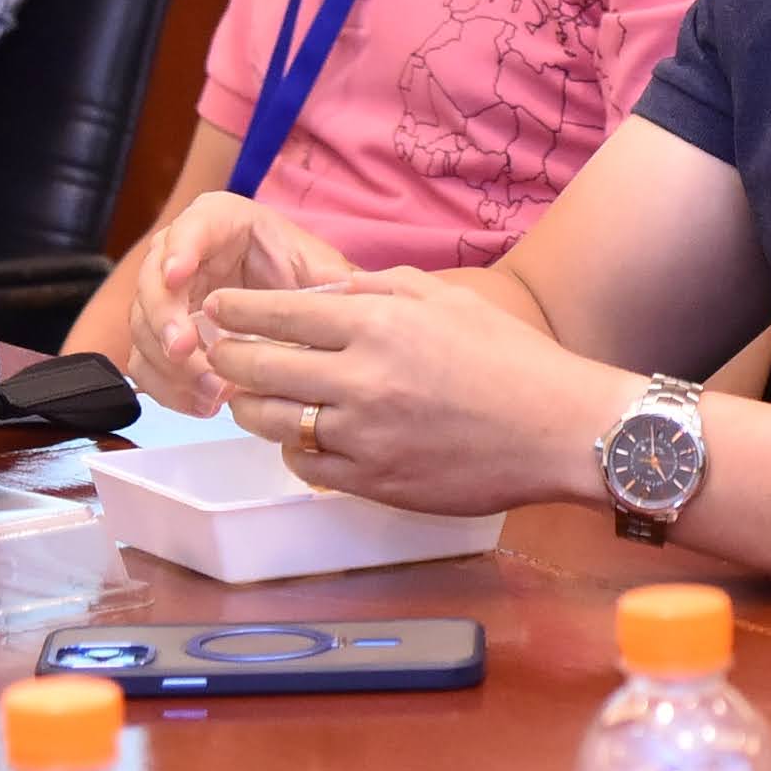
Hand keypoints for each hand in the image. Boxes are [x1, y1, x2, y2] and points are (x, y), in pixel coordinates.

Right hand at [118, 191, 356, 414]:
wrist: (291, 302)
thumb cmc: (302, 273)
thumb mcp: (320, 269)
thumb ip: (331, 279)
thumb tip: (355, 293)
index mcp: (219, 222)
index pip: (191, 227)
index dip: (179, 250)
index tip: (178, 275)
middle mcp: (182, 254)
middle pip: (153, 281)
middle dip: (165, 318)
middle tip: (184, 349)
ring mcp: (167, 297)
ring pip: (143, 326)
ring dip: (169, 362)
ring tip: (209, 391)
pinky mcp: (161, 336)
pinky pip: (146, 362)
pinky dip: (168, 387)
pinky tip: (202, 404)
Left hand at [197, 269, 615, 516]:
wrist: (557, 430)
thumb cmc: (511, 358)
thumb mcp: (445, 299)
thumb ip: (377, 289)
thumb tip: (322, 292)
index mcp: (376, 326)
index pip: (278, 314)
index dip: (235, 313)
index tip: (215, 312)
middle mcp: (360, 379)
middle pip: (258, 368)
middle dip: (225, 357)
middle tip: (213, 353)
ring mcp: (363, 435)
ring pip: (272, 420)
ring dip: (250, 406)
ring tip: (247, 396)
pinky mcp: (373, 480)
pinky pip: (305, 465)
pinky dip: (292, 449)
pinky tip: (298, 437)